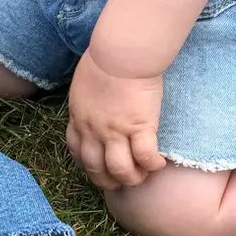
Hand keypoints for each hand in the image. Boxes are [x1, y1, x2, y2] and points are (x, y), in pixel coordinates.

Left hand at [66, 50, 166, 189]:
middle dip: (107, 181)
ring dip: (132, 178)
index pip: (76, 151)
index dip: (87, 165)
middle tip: (121, 181)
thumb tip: (95, 101)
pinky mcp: (139, 127)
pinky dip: (152, 165)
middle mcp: (93, 130)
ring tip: (142, 174)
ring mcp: (115, 131)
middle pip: (95, 168)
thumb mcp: (83, 83)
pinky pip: (145, 157)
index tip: (98, 168)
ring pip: (120, 170)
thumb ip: (87, 99)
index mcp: (78, 117)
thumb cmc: (103, 59)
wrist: (119, 54)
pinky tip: (159, 163)